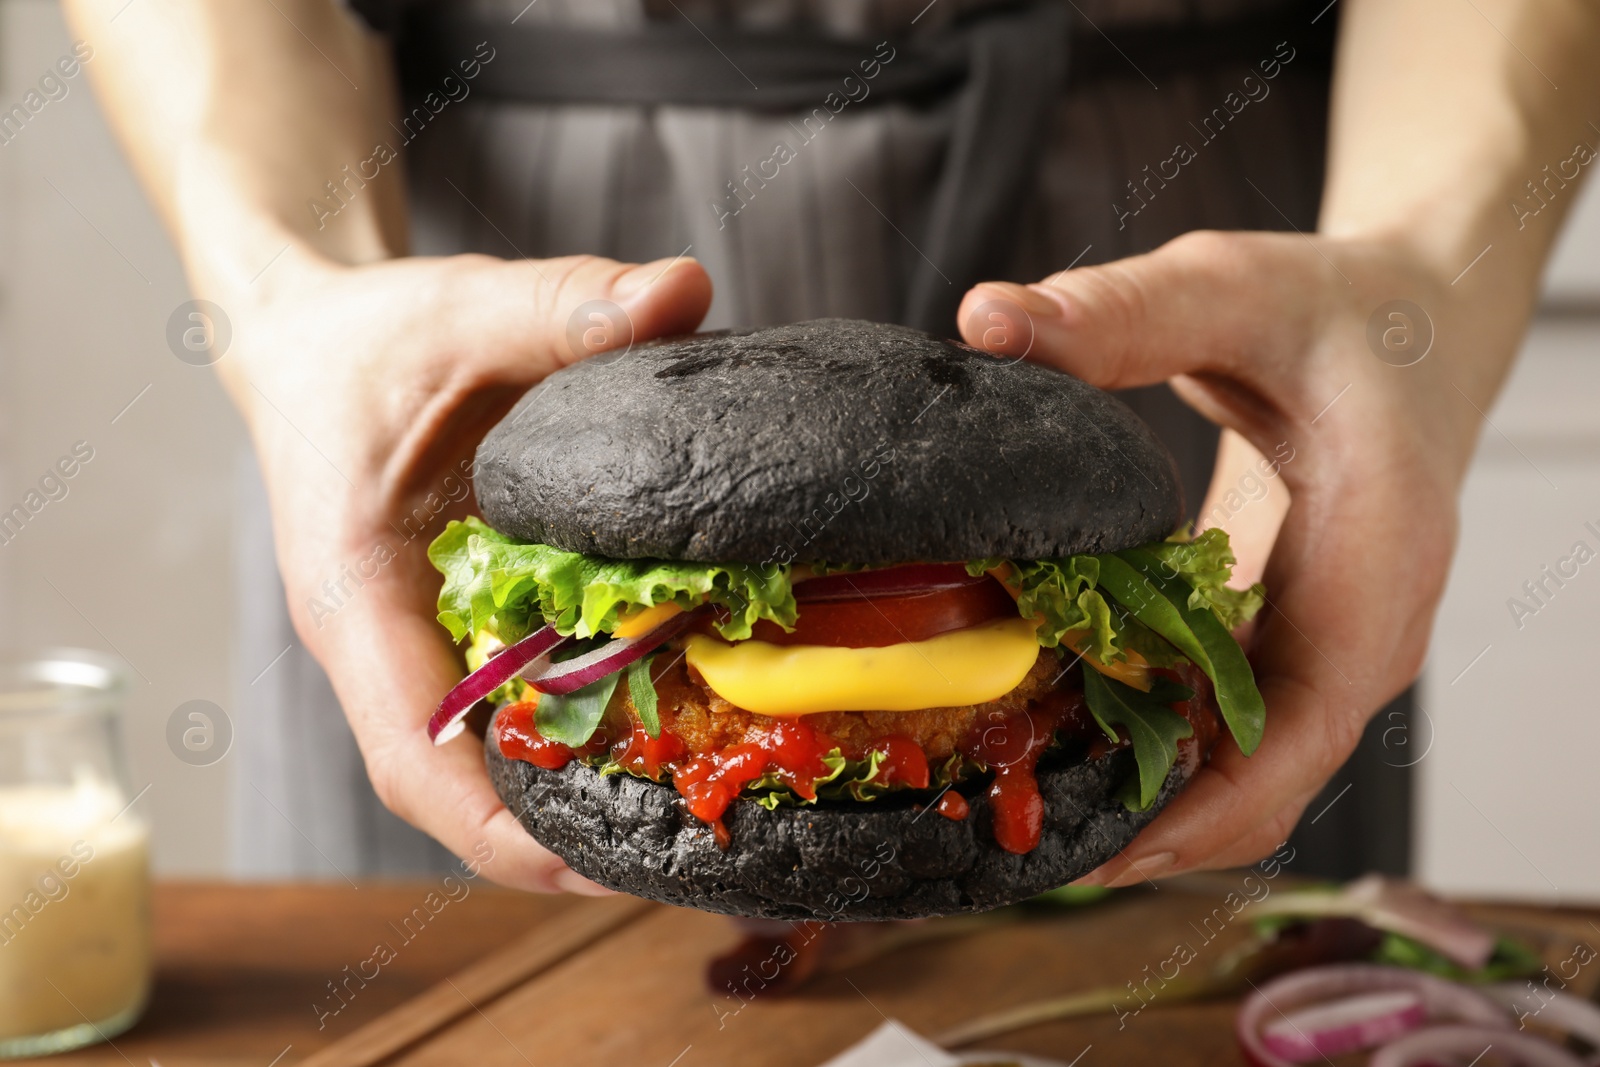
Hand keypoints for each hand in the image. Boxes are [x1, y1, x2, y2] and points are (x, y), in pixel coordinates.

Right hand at [221, 249, 711, 890]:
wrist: (308, 338)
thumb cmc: (366, 338)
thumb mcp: (460, 309)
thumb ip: (564, 305)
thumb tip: (684, 290)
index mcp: (354, 597)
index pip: (413, 754)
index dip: (498, 828)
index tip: (594, 871)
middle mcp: (383, 643)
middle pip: (463, 784)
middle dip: (561, 836)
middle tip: (691, 853)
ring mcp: (417, 643)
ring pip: (491, 755)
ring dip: (580, 794)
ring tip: (700, 813)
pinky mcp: (453, 625)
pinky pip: (515, 701)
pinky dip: (585, 726)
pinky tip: (677, 722)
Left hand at [959, 229, 1510, 884]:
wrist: (1408, 324)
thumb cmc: (1333, 310)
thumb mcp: (1232, 289)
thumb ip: (1120, 312)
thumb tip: (986, 319)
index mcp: (1378, 558)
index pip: (1304, 730)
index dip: (1209, 808)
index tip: (1107, 846)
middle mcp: (1364, 629)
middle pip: (1265, 778)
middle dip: (1149, 822)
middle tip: (1017, 832)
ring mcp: (1330, 646)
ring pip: (1242, 764)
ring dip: (1139, 790)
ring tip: (1014, 793)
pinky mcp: (1290, 640)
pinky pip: (1223, 722)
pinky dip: (1147, 739)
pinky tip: (1053, 729)